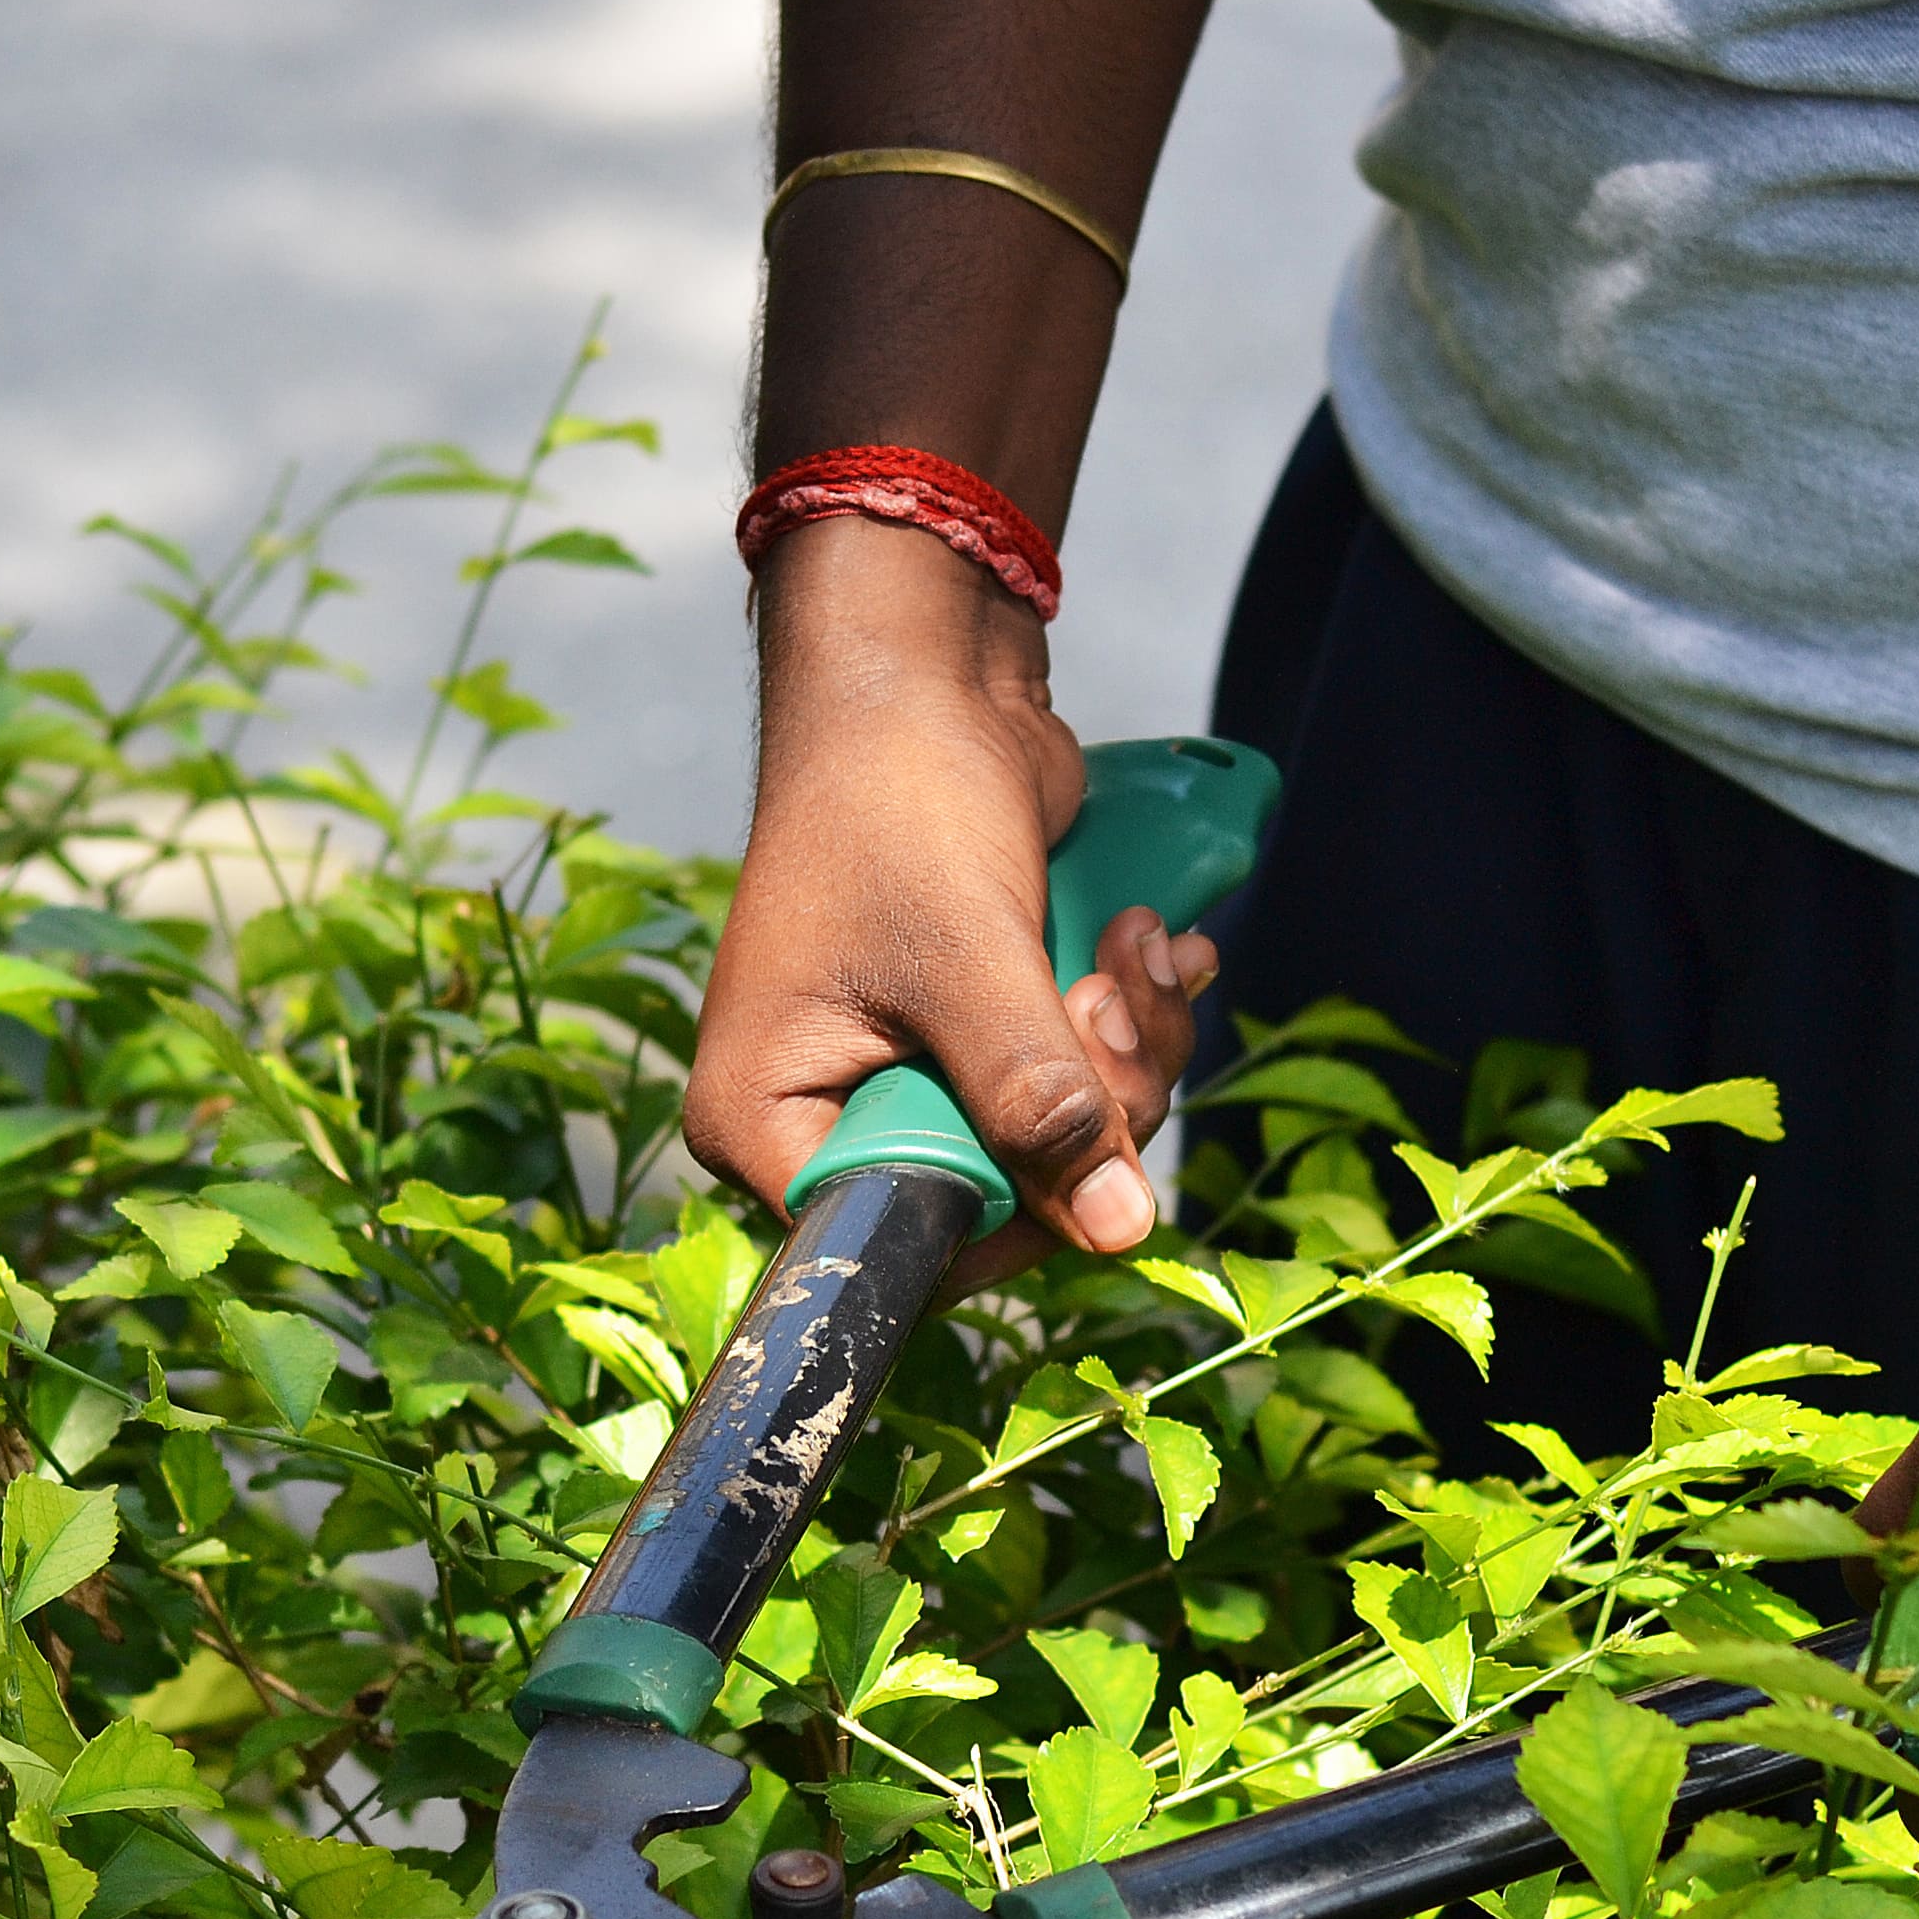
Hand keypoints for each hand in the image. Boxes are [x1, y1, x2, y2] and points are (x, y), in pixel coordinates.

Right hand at [684, 519, 1220, 1289]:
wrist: (924, 674)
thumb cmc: (895, 800)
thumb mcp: (966, 962)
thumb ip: (1035, 1101)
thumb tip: (1115, 1228)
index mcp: (767, 1122)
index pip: (892, 1244)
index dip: (1008, 1215)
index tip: (1086, 1149)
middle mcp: (826, 1112)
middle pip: (994, 1197)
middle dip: (1090, 1107)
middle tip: (1114, 1001)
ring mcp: (908, 1069)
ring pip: (1056, 1138)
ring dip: (1127, 1049)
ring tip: (1135, 947)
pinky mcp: (980, 1028)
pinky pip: (1075, 1075)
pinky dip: (1129, 1017)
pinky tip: (1150, 941)